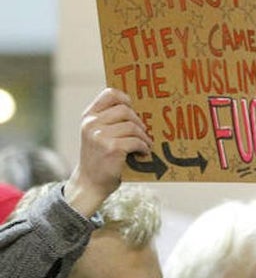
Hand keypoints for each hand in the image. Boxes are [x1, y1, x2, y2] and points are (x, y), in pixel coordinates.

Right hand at [64, 88, 150, 216]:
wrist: (90, 183)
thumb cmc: (99, 158)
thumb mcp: (97, 135)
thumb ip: (109, 121)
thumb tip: (139, 110)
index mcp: (88, 117)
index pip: (109, 94)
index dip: (125, 98)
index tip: (133, 108)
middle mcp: (92, 124)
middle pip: (125, 110)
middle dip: (138, 122)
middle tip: (143, 132)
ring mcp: (100, 136)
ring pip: (132, 126)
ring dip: (143, 137)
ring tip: (145, 144)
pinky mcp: (112, 148)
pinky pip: (136, 141)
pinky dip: (144, 147)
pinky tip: (143, 152)